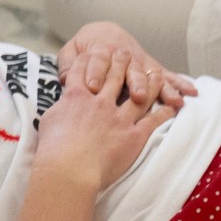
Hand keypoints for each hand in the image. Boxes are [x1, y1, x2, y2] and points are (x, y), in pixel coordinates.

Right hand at [30, 49, 176, 193]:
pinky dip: (164, 112)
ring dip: (149, 82)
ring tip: (154, 74)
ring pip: (139, 93)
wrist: (69, 169)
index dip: (89, 59)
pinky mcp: (134, 135)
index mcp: (76, 97)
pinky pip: (153, 120)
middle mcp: (99, 102)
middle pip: (113, 74)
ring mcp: (119, 117)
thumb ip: (61, 107)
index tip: (95, 52)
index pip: (83, 70)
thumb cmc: (53, 149)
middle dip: (120, 61)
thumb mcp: (49, 120)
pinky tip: (171, 106)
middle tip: (126, 52)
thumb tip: (64, 103)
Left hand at [57, 22, 194, 111]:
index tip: (93, 87)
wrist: (105, 33)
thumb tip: (65, 79)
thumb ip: (68, 64)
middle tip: (137, 96)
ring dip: (161, 88)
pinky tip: (190, 91)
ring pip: (151, 75)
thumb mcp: (71, 52)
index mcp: (100, 50)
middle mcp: (124, 56)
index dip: (95, 73)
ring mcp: (139, 62)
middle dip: (134, 82)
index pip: (97, 61)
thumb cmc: (84, 48)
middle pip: (129, 70)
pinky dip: (178, 83)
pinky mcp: (151, 68)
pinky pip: (166, 76)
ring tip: (172, 100)